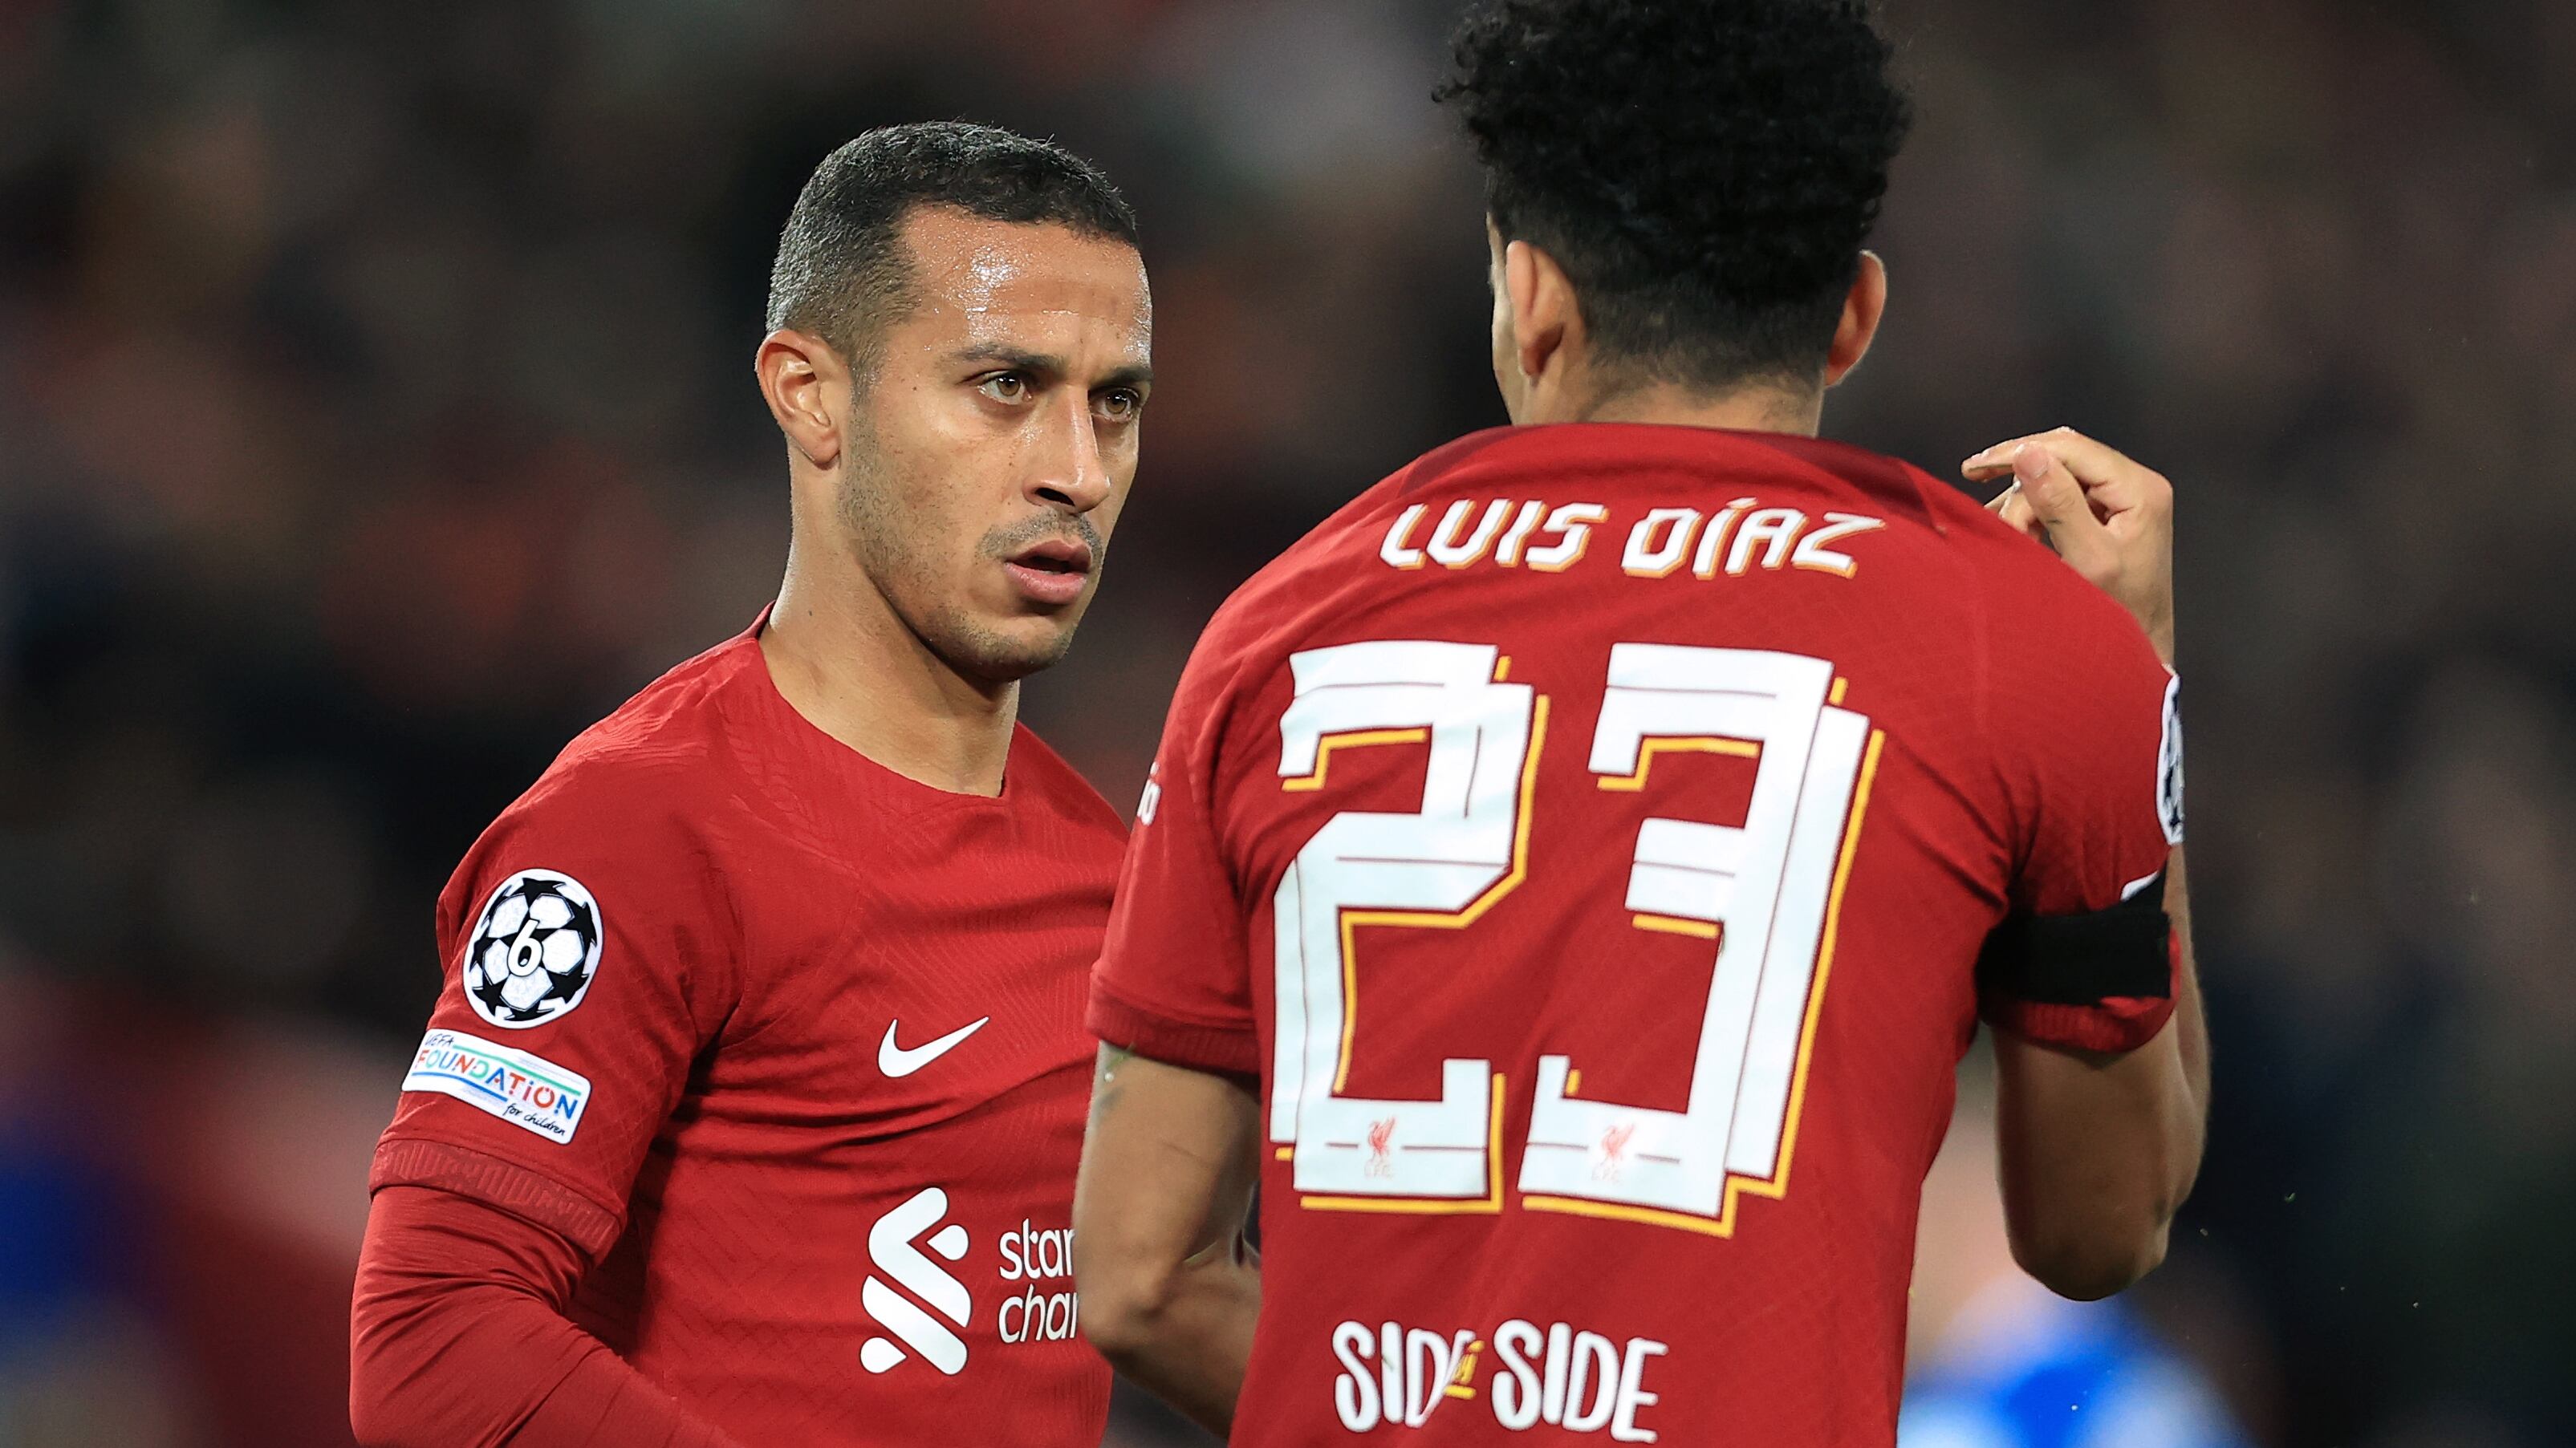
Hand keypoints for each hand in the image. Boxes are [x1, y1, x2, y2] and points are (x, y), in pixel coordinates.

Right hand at [1963, 428, 2175, 667]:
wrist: (2139, 651)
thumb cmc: (2120, 614)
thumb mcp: (2087, 558)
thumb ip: (2060, 504)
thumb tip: (2028, 454)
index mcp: (2140, 489)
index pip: (2071, 448)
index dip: (2019, 452)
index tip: (1975, 467)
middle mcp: (2134, 485)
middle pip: (2063, 456)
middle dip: (2018, 479)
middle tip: (1977, 488)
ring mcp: (2122, 500)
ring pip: (2056, 476)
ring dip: (2023, 502)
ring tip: (2009, 535)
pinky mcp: (2107, 515)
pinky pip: (2061, 495)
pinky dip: (2031, 511)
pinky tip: (2015, 531)